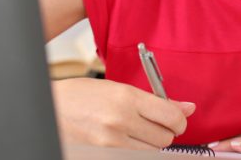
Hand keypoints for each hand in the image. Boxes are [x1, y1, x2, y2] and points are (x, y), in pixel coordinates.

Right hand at [52, 78, 195, 149]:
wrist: (52, 109)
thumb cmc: (84, 96)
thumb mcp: (120, 89)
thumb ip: (156, 100)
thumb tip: (188, 108)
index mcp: (127, 98)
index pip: (171, 117)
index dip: (179, 121)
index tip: (176, 120)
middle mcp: (120, 121)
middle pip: (165, 139)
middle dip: (163, 133)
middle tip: (150, 125)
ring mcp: (111, 143)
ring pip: (152, 153)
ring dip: (149, 145)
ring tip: (133, 133)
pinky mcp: (103, 156)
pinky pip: (135, 158)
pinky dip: (135, 152)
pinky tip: (125, 142)